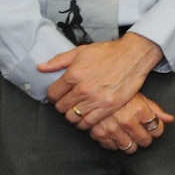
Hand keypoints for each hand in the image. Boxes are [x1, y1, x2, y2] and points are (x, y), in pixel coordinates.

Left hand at [42, 33, 162, 130]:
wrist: (133, 56)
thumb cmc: (109, 53)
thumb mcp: (80, 51)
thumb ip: (58, 61)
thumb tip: (42, 67)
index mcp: (74, 75)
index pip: (52, 94)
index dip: (54, 94)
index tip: (58, 94)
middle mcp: (83, 89)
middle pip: (61, 107)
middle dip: (62, 104)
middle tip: (68, 101)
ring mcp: (96, 100)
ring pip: (72, 117)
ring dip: (72, 114)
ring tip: (76, 109)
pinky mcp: (108, 107)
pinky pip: (88, 123)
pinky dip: (83, 122)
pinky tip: (85, 116)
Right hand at [86, 93, 173, 153]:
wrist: (91, 86)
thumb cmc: (116, 89)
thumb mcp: (138, 95)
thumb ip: (155, 109)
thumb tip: (169, 119)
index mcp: (139, 110)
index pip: (157, 130)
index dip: (156, 129)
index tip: (153, 126)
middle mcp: (126, 121)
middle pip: (145, 141)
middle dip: (145, 137)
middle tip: (141, 131)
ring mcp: (112, 128)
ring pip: (129, 148)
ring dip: (130, 143)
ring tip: (128, 134)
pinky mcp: (98, 133)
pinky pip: (112, 147)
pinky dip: (114, 143)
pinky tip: (115, 134)